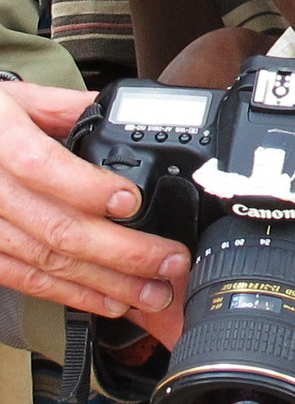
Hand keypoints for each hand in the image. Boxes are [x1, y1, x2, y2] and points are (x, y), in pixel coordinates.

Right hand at [0, 82, 190, 318]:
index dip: (86, 187)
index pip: (41, 166)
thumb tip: (118, 110)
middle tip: (169, 261)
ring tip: (153, 293)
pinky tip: (112, 302)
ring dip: (108, 283)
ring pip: (50, 261)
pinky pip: (29, 281)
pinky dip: (74, 295)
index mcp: (1, 141)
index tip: (130, 200)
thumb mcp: (14, 100)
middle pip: (58, 227)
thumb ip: (65, 106)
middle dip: (124, 251)